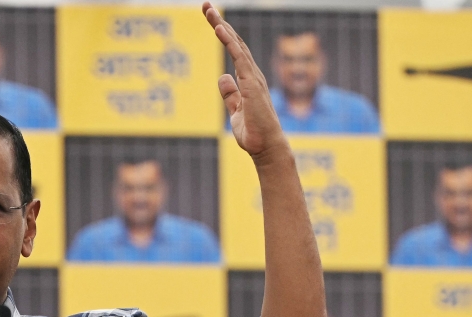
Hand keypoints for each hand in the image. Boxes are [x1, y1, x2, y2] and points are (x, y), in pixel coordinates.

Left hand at [202, 2, 287, 158]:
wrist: (265, 147)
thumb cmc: (253, 132)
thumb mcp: (235, 111)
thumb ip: (230, 94)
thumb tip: (222, 77)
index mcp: (247, 79)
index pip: (234, 50)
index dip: (223, 33)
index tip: (211, 18)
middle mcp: (251, 74)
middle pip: (234, 41)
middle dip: (219, 22)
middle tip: (205, 5)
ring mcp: (252, 77)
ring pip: (236, 45)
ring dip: (222, 26)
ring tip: (209, 10)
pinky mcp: (252, 83)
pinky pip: (239, 57)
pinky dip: (229, 41)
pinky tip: (219, 28)